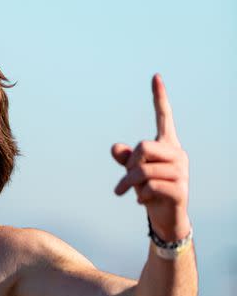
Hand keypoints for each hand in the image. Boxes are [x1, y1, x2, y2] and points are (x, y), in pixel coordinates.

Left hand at [111, 74, 189, 240]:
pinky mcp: (180, 190)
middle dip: (128, 165)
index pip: (164, 117)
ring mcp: (181, 172)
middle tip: (125, 180)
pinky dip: (139, 196)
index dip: (159, 98)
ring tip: (131, 193)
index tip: (155, 76)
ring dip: (129, 184)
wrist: (167, 219)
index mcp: (167, 146)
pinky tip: (144, 202)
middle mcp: (178, 155)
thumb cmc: (150, 191)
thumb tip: (115, 147)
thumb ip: (125, 159)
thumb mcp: (134, 173)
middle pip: (142, 147)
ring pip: (142, 170)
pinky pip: (148, 187)